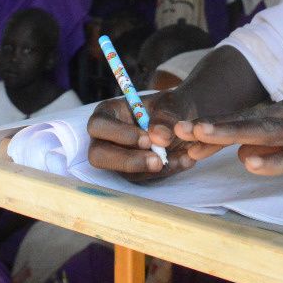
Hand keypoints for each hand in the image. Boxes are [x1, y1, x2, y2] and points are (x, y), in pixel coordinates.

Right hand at [87, 89, 216, 179]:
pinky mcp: (133, 172)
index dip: (119, 134)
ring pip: (123, 173)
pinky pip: (143, 178)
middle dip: (128, 161)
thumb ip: (166, 116)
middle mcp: (107, 139)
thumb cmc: (170, 106)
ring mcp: (118, 158)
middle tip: (157, 161)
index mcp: (108, 114)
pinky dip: (164, 172)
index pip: (98, 125)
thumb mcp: (171, 103)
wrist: (185, 119)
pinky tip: (184, 161)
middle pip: (98, 156)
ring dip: (151, 169)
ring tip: (180, 158)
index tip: (147, 139)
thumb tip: (159, 137)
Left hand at [179, 93, 282, 189]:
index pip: (247, 117)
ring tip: (200, 136)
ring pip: (271, 129)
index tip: (178, 135)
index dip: (213, 127)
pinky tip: (254, 162)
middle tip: (175, 130)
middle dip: (211, 124)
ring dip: (233, 132)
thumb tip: (244, 152)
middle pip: (250, 118)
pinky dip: (277, 157)